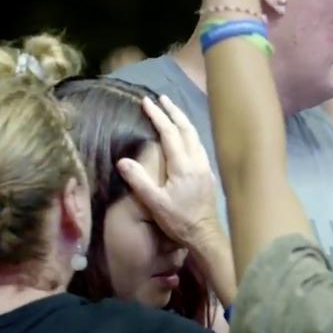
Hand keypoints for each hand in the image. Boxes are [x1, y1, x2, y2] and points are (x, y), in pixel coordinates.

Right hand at [118, 96, 222, 250]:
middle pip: (187, 129)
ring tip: (172, 111)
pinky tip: (185, 137)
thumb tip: (123, 160)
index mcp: (184, 166)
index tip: (146, 102)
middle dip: (174, 111)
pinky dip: (190, 134)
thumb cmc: (179, 220)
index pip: (170, 133)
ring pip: (196, 136)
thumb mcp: (155, 203)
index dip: (158, 116)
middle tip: (161, 98)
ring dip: (183, 121)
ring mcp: (206, 167)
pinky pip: (199, 146)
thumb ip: (139, 181)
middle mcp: (198, 162)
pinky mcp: (209, 174)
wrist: (205, 234)